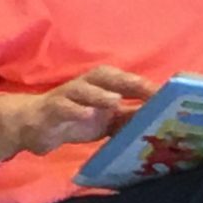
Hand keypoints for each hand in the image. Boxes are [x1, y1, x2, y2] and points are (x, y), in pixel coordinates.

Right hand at [0, 66, 154, 160]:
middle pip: (105, 76)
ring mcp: (66, 96)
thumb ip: (129, 119)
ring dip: (99, 94)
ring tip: (116, 101)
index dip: (144, 85)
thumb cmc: (76, 119)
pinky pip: (61, 107)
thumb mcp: (107, 122)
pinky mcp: (50, 110)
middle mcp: (85, 86)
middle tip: (146, 89)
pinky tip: (86, 115)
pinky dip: (73, 110)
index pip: (125, 80)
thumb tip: (160, 120)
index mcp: (101, 86)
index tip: (167, 94)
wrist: (35, 126)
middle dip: (126, 81)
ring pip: (82, 89)